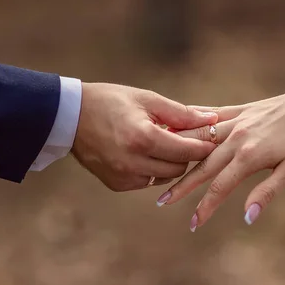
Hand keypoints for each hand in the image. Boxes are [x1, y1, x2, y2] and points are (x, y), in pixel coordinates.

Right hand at [72, 83, 217, 190]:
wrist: (69, 117)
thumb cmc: (110, 101)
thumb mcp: (147, 99)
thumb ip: (181, 113)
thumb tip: (212, 119)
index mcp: (142, 138)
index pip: (187, 150)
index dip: (205, 145)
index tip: (215, 138)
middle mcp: (133, 162)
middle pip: (179, 167)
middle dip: (187, 153)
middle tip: (186, 137)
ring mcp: (124, 177)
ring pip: (165, 177)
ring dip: (170, 162)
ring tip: (163, 142)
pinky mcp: (117, 185)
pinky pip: (148, 181)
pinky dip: (153, 169)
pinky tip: (145, 152)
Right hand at [155, 85, 284, 230]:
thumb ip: (267, 193)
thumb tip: (247, 218)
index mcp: (248, 156)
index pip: (219, 187)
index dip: (205, 207)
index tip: (193, 224)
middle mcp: (236, 138)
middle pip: (202, 166)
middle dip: (182, 186)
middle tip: (163, 202)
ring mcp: (237, 121)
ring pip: (201, 141)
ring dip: (182, 156)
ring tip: (164, 167)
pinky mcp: (242, 110)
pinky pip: (212, 117)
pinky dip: (195, 126)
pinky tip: (181, 128)